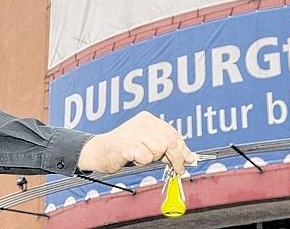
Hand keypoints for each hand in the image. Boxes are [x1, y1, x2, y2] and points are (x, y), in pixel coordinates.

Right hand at [77, 111, 196, 174]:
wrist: (99, 152)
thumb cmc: (124, 150)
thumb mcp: (148, 147)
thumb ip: (166, 150)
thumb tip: (188, 158)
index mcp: (148, 120)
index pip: (173, 133)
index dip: (183, 148)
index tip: (190, 160)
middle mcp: (143, 122)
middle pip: (170, 140)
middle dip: (177, 157)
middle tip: (179, 169)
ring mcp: (134, 132)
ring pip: (159, 149)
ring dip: (154, 158)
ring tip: (141, 157)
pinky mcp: (127, 144)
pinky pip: (145, 157)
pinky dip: (142, 162)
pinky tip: (132, 158)